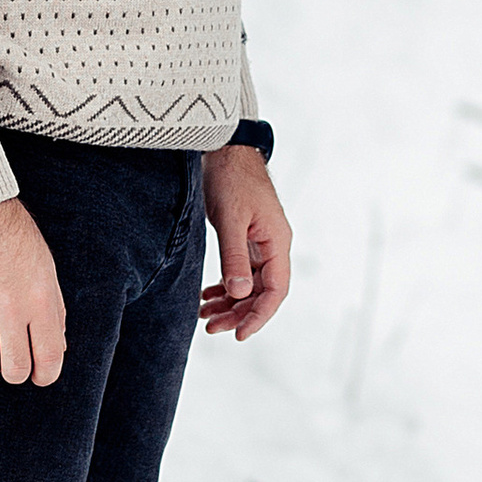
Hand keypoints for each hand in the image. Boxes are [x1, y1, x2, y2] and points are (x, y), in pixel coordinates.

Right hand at [0, 197, 65, 388]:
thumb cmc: (15, 237)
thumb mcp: (46, 269)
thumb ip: (53, 311)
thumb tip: (55, 349)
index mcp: (40, 298)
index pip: (49, 357)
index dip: (46, 375)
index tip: (41, 376)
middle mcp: (10, 307)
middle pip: (15, 368)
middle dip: (17, 372)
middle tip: (15, 364)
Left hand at [199, 144, 291, 341]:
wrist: (223, 147)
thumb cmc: (230, 177)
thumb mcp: (230, 218)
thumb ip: (233, 257)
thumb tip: (238, 294)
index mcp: (277, 241)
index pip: (276, 290)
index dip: (259, 316)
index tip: (239, 334)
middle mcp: (272, 245)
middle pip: (261, 292)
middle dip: (238, 313)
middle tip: (211, 328)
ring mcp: (258, 242)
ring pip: (248, 284)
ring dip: (229, 302)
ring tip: (204, 316)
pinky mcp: (243, 237)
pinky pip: (238, 271)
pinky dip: (224, 286)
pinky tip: (206, 296)